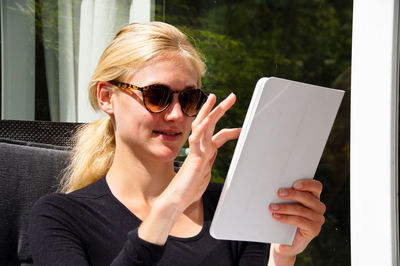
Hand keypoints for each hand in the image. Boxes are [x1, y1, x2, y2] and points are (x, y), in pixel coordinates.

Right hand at [139, 93, 240, 244]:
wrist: (177, 200)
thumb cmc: (189, 188)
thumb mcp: (205, 172)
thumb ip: (209, 160)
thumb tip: (214, 153)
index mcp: (205, 151)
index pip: (219, 135)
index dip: (231, 130)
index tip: (242, 128)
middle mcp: (201, 148)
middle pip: (211, 123)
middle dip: (221, 109)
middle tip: (232, 96)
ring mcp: (196, 151)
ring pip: (202, 126)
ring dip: (209, 111)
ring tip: (214, 98)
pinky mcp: (193, 158)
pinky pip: (195, 141)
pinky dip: (200, 130)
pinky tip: (204, 120)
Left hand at [268, 179, 325, 263]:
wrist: (285, 241)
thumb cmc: (284, 217)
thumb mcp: (286, 204)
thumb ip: (286, 195)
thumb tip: (274, 186)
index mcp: (314, 197)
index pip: (316, 186)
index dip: (307, 183)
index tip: (294, 184)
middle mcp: (319, 207)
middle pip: (307, 197)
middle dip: (292, 194)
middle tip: (278, 193)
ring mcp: (318, 219)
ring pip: (301, 210)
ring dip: (285, 207)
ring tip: (272, 207)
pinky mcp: (314, 229)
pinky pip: (299, 220)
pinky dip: (286, 218)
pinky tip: (276, 216)